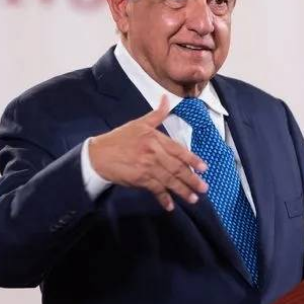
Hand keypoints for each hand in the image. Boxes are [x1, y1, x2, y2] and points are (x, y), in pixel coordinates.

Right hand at [88, 95, 207, 210]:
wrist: (99, 154)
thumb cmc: (120, 138)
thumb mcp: (139, 123)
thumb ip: (157, 114)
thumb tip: (167, 98)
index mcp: (155, 138)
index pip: (179, 150)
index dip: (192, 160)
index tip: (204, 168)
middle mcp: (154, 152)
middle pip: (177, 167)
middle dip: (192, 179)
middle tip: (204, 188)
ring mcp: (147, 166)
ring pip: (169, 180)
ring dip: (182, 191)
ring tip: (193, 199)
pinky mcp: (140, 179)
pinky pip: (156, 189)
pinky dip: (163, 198)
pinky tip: (170, 206)